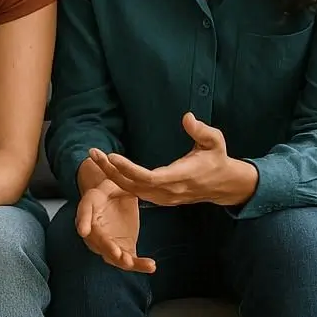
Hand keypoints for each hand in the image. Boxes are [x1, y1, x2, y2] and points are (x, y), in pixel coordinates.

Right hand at [75, 172, 155, 273]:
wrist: (114, 202)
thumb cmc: (112, 189)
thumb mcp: (113, 179)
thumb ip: (111, 174)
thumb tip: (95, 154)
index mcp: (90, 205)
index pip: (83, 212)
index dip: (83, 221)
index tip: (82, 231)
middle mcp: (94, 227)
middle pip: (97, 240)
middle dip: (107, 248)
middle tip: (118, 255)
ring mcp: (106, 240)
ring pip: (111, 255)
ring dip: (122, 260)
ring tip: (134, 262)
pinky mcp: (121, 249)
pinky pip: (128, 260)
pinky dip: (139, 265)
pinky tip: (152, 266)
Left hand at [94, 114, 258, 206]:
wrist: (223, 185)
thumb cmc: (217, 159)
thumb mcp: (215, 142)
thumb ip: (202, 130)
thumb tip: (187, 117)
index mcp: (180, 177)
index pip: (149, 177)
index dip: (129, 169)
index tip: (111, 156)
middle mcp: (168, 190)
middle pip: (133, 184)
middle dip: (110, 170)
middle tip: (93, 153)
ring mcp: (163, 197)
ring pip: (131, 189)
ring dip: (110, 175)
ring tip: (94, 157)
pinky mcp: (159, 198)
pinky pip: (134, 192)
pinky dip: (118, 181)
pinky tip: (106, 168)